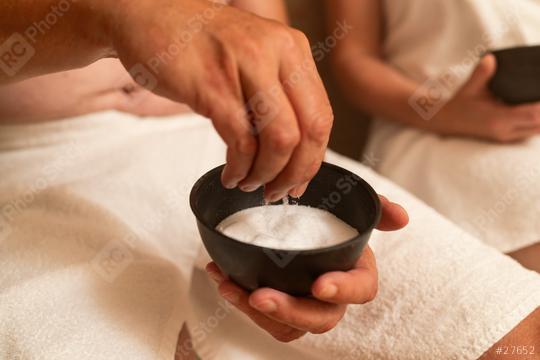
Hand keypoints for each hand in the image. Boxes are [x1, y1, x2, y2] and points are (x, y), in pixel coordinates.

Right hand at [101, 0, 331, 201]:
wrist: (146, 16)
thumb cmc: (198, 45)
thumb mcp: (253, 58)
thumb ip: (277, 95)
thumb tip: (293, 154)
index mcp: (292, 48)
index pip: (321, 115)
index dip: (313, 158)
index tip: (298, 181)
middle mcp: (275, 52)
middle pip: (308, 130)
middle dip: (295, 172)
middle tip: (278, 192)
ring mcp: (244, 66)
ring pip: (279, 139)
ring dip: (266, 174)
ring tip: (249, 183)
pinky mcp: (212, 84)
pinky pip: (241, 141)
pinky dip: (239, 168)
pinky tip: (231, 175)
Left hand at [205, 195, 407, 341]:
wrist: (304, 226)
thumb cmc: (332, 222)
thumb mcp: (353, 208)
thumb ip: (375, 208)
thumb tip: (401, 217)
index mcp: (356, 275)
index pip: (360, 290)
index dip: (343, 290)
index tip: (319, 283)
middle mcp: (332, 299)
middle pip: (319, 319)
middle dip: (289, 311)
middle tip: (260, 296)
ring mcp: (304, 306)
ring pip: (286, 327)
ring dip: (254, 311)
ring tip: (229, 285)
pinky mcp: (279, 309)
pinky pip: (262, 317)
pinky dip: (239, 298)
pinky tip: (221, 275)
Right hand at [436, 54, 539, 142]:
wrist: (447, 122)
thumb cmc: (460, 104)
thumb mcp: (469, 88)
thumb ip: (481, 73)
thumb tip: (490, 58)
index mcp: (498, 119)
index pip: (533, 114)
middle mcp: (504, 131)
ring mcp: (506, 136)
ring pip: (537, 130)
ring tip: (538, 100)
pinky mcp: (506, 137)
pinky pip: (530, 132)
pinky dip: (538, 122)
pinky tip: (536, 110)